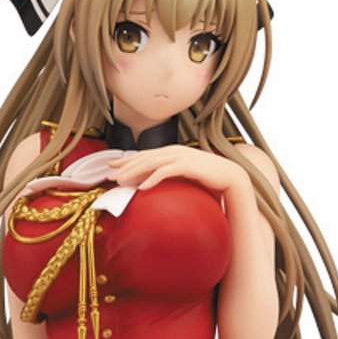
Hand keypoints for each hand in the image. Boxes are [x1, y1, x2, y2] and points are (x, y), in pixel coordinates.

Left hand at [108, 145, 247, 196]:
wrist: (229, 176)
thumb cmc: (207, 177)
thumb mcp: (185, 173)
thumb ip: (171, 173)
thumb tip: (156, 182)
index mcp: (172, 151)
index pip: (144, 154)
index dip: (127, 159)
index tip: (112, 165)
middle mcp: (173, 151)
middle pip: (143, 157)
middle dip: (125, 166)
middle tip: (109, 174)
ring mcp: (180, 157)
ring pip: (150, 163)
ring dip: (133, 172)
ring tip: (120, 181)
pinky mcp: (187, 166)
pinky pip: (165, 172)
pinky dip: (152, 179)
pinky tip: (142, 188)